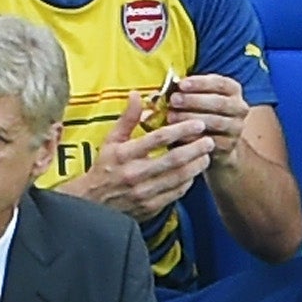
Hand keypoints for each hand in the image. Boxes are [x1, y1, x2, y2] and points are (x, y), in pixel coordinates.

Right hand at [59, 92, 211, 220]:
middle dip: (195, 148)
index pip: (158, 138)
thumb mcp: (111, 141)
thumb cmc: (103, 168)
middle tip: (208, 139)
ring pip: (178, 177)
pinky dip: (188, 182)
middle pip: (174, 159)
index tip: (197, 124)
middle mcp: (135, 173)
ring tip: (206, 155)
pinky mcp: (150, 207)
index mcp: (125, 154)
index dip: (181, 129)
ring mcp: (144, 192)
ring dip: (196, 165)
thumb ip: (127, 118)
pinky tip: (193, 172)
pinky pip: (176, 193)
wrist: (93, 203)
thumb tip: (136, 94)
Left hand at [167, 73, 249, 151]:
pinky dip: (193, 136)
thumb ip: (190, 88)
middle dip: (194, 101)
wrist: (215, 140)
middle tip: (173, 100)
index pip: (220, 83)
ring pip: (215, 122)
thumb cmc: (201, 110)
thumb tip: (172, 84)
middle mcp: (240, 108)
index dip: (200, 83)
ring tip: (171, 116)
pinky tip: (179, 134)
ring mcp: (236, 128)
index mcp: (234, 90)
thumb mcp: (200, 95)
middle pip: (218, 102)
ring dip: (191, 119)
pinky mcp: (229, 145)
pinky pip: (211, 140)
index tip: (181, 84)